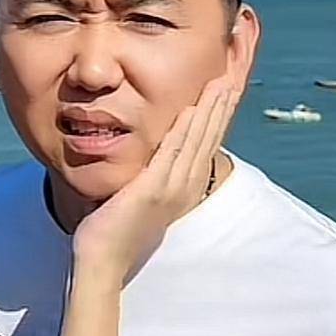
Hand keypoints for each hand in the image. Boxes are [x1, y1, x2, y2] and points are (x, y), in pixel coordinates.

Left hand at [71, 77, 239, 290]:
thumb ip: (149, 176)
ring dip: (210, 110)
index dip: (218, 117)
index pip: (207, 144)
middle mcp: (184, 188)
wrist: (103, 259)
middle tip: (232, 76)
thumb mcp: (140, 197)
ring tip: (220, 84)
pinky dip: (183, 130)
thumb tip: (149, 159)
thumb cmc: (115, 229)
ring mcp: (171, 189)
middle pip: (209, 138)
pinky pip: (172, 153)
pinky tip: (191, 110)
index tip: (226, 91)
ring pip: (197, 141)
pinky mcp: (153, 189)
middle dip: (222, 106)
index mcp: (184, 189)